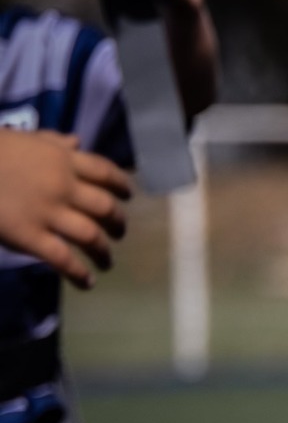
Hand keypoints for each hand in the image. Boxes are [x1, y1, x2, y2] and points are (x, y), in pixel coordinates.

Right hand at [0, 131, 132, 285]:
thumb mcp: (24, 139)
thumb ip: (52, 142)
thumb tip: (77, 142)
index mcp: (63, 160)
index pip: (105, 172)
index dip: (121, 186)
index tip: (128, 196)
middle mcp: (63, 186)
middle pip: (105, 208)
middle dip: (118, 223)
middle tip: (119, 233)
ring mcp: (48, 212)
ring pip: (90, 236)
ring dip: (103, 252)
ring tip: (107, 262)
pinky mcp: (29, 236)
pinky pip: (62, 258)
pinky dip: (78, 273)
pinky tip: (86, 282)